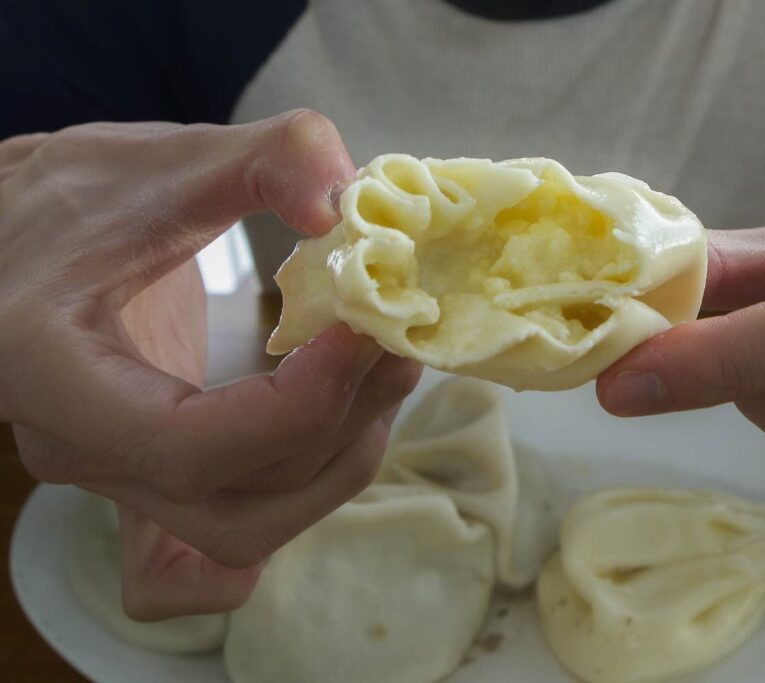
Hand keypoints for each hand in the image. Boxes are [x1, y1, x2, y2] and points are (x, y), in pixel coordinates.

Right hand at [0, 111, 421, 597]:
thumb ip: (262, 159)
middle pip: (232, 506)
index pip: (184, 446)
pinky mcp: (158, 478)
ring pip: (248, 528)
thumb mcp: (159, 161)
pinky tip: (347, 414)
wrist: (17, 244)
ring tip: (388, 368)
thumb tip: (348, 200)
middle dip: (337, 430)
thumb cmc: (70, 200)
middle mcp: (83, 453)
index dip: (299, 404)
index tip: (366, 329)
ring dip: (339, 458)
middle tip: (397, 342)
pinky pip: (239, 524)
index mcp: (53, 377)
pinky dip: (309, 480)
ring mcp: (119, 478)